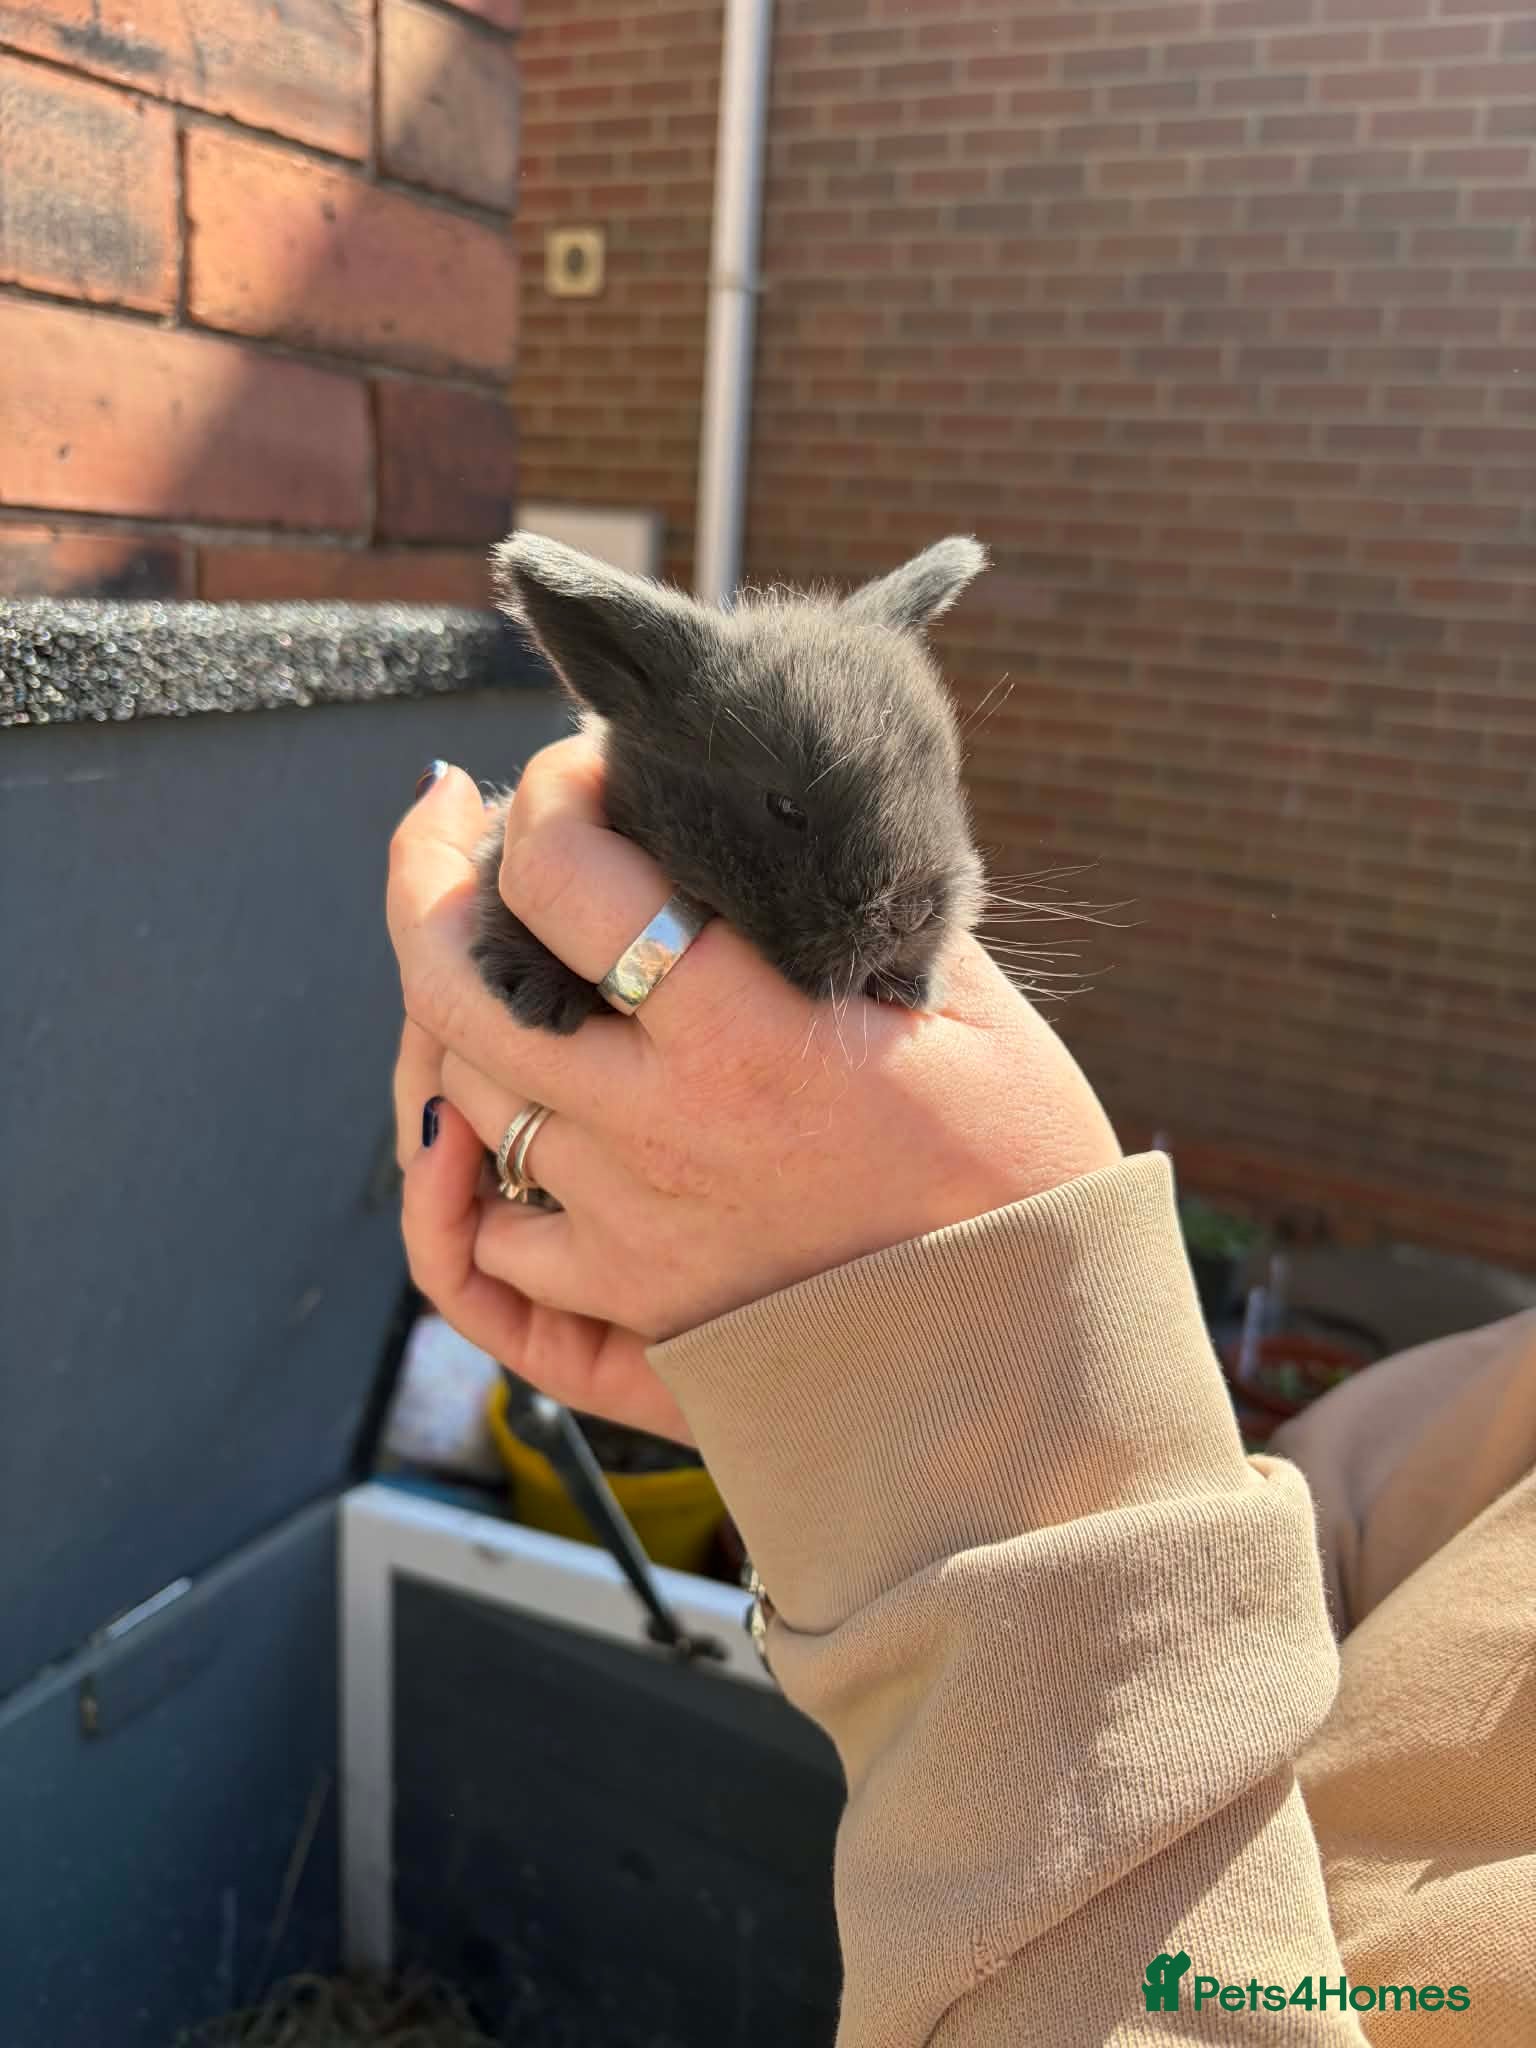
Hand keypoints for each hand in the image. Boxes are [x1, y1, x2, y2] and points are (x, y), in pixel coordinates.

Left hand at [387, 734, 1119, 1362]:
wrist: (1028, 1350)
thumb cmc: (1014, 1167)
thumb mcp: (963, 1004)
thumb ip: (853, 909)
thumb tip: (777, 829)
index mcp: (745, 1035)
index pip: (566, 878)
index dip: (548, 794)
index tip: (579, 768)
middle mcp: (662, 1127)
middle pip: (459, 986)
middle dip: (425, 877)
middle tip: (441, 820)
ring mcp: (631, 1223)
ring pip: (458, 1094)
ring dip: (447, 1008)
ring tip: (474, 949)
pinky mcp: (631, 1303)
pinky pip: (486, 1239)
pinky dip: (465, 1175)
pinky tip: (478, 1119)